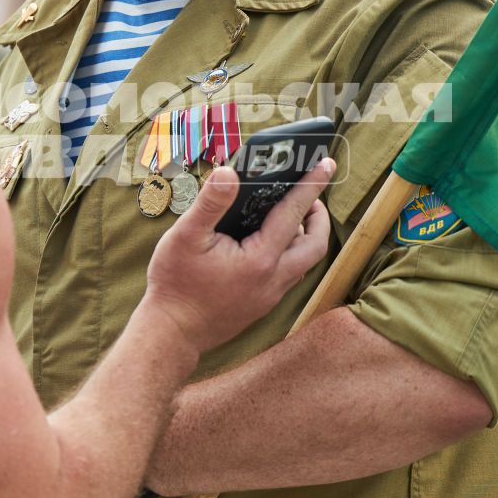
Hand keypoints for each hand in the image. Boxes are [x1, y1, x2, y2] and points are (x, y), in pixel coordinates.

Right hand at [142, 161, 334, 357]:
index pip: (294, 213)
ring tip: (289, 217)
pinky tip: (267, 246)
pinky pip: (289, 276)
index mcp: (260, 259)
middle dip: (319, 217)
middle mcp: (273, 279)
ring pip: (304, 263)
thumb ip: (210, 203)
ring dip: (305, 238)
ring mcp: (270, 296)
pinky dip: (289, 255)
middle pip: (315, 245)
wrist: (171, 333)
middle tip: (309, 196)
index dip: (311, 185)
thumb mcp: (185, 237)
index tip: (326, 163)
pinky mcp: (262, 305)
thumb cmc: (175, 285)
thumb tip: (229, 173)